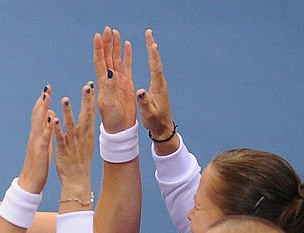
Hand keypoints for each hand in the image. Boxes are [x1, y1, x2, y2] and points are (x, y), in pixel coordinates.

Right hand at [17, 85, 56, 193]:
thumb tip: (49, 115)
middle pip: (37, 115)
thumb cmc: (38, 165)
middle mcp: (34, 136)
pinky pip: (44, 137)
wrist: (30, 183)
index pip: (39, 115)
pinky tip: (51, 118)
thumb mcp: (43, 145)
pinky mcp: (40, 152)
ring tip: (47, 96)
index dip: (43, 101)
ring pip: (39, 123)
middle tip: (46, 86)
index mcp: (37, 135)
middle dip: (42, 100)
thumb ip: (46, 130)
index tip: (47, 88)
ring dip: (43, 109)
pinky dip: (47, 127)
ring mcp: (36, 143)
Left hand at [54, 83, 95, 192]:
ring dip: (68, 112)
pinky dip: (57, 128)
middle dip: (86, 101)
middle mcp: (82, 136)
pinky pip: (60, 138)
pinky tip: (54, 119)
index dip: (92, 99)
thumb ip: (85, 127)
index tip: (92, 84)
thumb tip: (88, 114)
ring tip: (65, 99)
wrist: (77, 180)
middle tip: (88, 86)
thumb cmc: (80, 161)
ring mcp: (73, 143)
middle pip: (85, 116)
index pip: (91, 113)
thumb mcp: (86, 142)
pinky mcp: (63, 151)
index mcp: (87, 134)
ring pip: (70, 125)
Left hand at [94, 26, 136, 132]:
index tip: (97, 36)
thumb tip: (110, 72)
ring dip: (115, 46)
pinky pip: (127, 66)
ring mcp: (118, 81)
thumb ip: (109, 88)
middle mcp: (109, 80)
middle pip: (107, 57)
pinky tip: (127, 45)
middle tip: (107, 29)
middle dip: (107, 43)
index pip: (99, 62)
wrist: (120, 128)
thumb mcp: (108, 104)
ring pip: (116, 59)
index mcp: (103, 83)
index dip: (98, 49)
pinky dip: (127, 55)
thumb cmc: (112, 119)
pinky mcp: (127, 84)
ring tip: (115, 32)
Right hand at [136, 29, 174, 143]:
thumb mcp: (149, 113)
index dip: (153, 56)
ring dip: (151, 50)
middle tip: (149, 32)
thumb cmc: (155, 122)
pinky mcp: (157, 87)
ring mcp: (159, 84)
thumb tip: (139, 90)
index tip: (152, 43)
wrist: (163, 128)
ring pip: (155, 63)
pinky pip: (153, 68)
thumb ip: (144, 101)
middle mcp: (160, 83)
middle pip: (156, 61)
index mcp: (158, 88)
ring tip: (148, 39)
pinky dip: (151, 59)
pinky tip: (150, 55)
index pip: (155, 68)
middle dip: (151, 46)